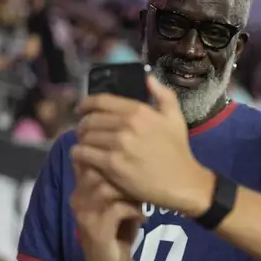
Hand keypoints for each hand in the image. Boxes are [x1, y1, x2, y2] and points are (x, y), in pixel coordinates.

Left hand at [71, 76, 213, 216]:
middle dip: (82, 125)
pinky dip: (79, 154)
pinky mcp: (112, 164)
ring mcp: (118, 144)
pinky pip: (84, 154)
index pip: (101, 101)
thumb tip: (148, 78)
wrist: (181, 182)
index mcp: (139, 111)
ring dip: (81, 140)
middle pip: (90, 119)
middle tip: (83, 132)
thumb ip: (163, 95)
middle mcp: (126, 124)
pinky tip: (82, 157)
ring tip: (84, 145)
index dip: (85, 104)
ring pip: (85, 137)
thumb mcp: (176, 118)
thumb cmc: (178, 151)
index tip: (80, 110)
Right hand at [71, 163, 144, 260]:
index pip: (88, 158)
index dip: (110, 156)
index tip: (135, 164)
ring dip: (130, 192)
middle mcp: (78, 198)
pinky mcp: (95, 230)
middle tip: (143, 183)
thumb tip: (140, 156)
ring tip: (143, 200)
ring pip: (106, 187)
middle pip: (97, 169)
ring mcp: (85, 214)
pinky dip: (133, 210)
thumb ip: (122, 180)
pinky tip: (142, 217)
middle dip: (124, 173)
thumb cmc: (118, 229)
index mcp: (82, 188)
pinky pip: (116, 208)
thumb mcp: (120, 200)